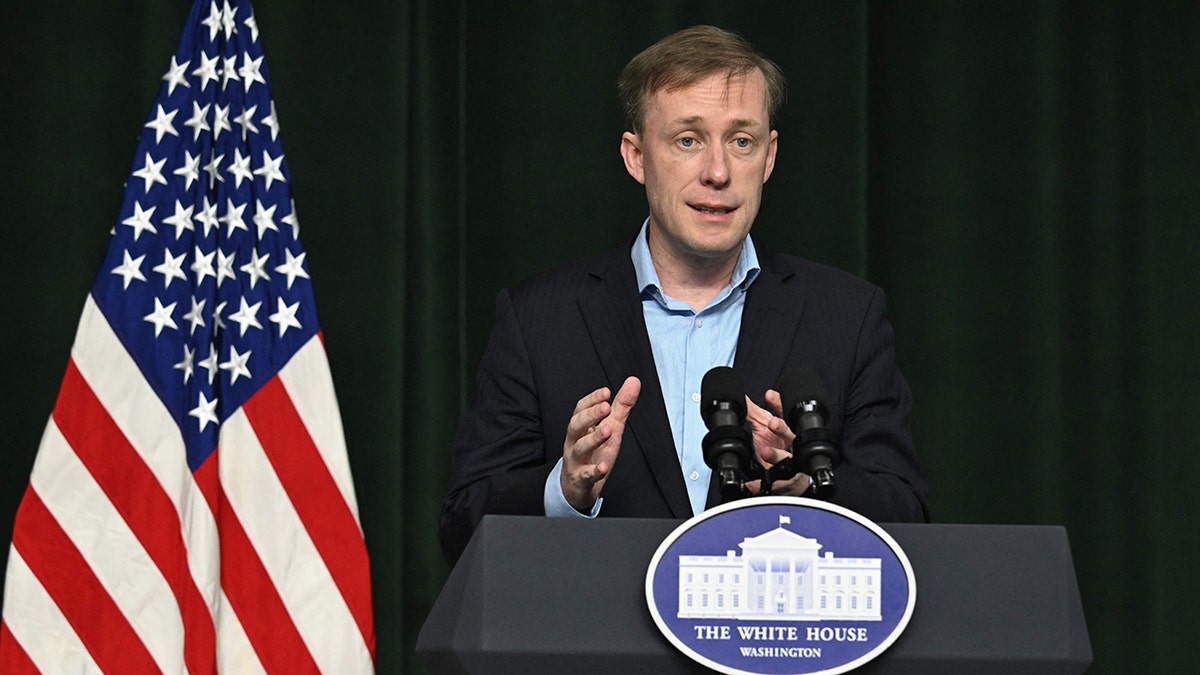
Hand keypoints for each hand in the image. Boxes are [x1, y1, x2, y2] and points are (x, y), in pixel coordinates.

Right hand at [561, 376, 640, 512]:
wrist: (577, 487)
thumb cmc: (594, 453)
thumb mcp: (611, 427)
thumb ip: (621, 406)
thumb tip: (634, 381)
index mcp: (581, 428)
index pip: (581, 409)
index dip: (592, 400)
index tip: (606, 392)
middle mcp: (575, 442)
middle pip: (575, 425)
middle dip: (590, 415)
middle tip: (606, 407)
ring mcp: (576, 461)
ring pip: (580, 448)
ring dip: (593, 438)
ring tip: (608, 430)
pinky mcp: (581, 479)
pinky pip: (585, 475)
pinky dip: (594, 471)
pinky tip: (603, 467)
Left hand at [743, 389, 810, 495]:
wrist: (792, 479)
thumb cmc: (779, 449)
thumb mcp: (764, 428)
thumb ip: (753, 413)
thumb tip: (740, 398)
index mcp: (788, 432)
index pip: (786, 415)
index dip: (779, 405)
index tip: (769, 396)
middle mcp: (792, 447)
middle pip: (791, 435)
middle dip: (782, 429)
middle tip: (772, 423)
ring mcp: (791, 465)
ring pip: (786, 460)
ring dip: (776, 455)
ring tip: (764, 451)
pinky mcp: (785, 483)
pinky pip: (775, 484)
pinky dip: (761, 485)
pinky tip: (751, 484)